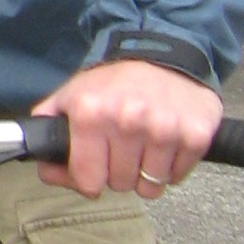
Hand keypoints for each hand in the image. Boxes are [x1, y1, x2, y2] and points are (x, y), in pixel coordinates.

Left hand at [32, 60, 220, 200]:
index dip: (90, 179)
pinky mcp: (194, 135)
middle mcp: (127, 120)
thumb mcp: (71, 96)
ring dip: (146, 173)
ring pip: (150, 186)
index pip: (88, 181)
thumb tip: (48, 170)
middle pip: (120, 184)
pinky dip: (171, 167)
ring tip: (144, 145)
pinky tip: (165, 144)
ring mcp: (164, 129)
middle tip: (122, 148)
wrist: (164, 57)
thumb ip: (49, 133)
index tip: (95, 167)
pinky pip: (177, 177)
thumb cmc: (114, 83)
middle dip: (118, 172)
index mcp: (91, 113)